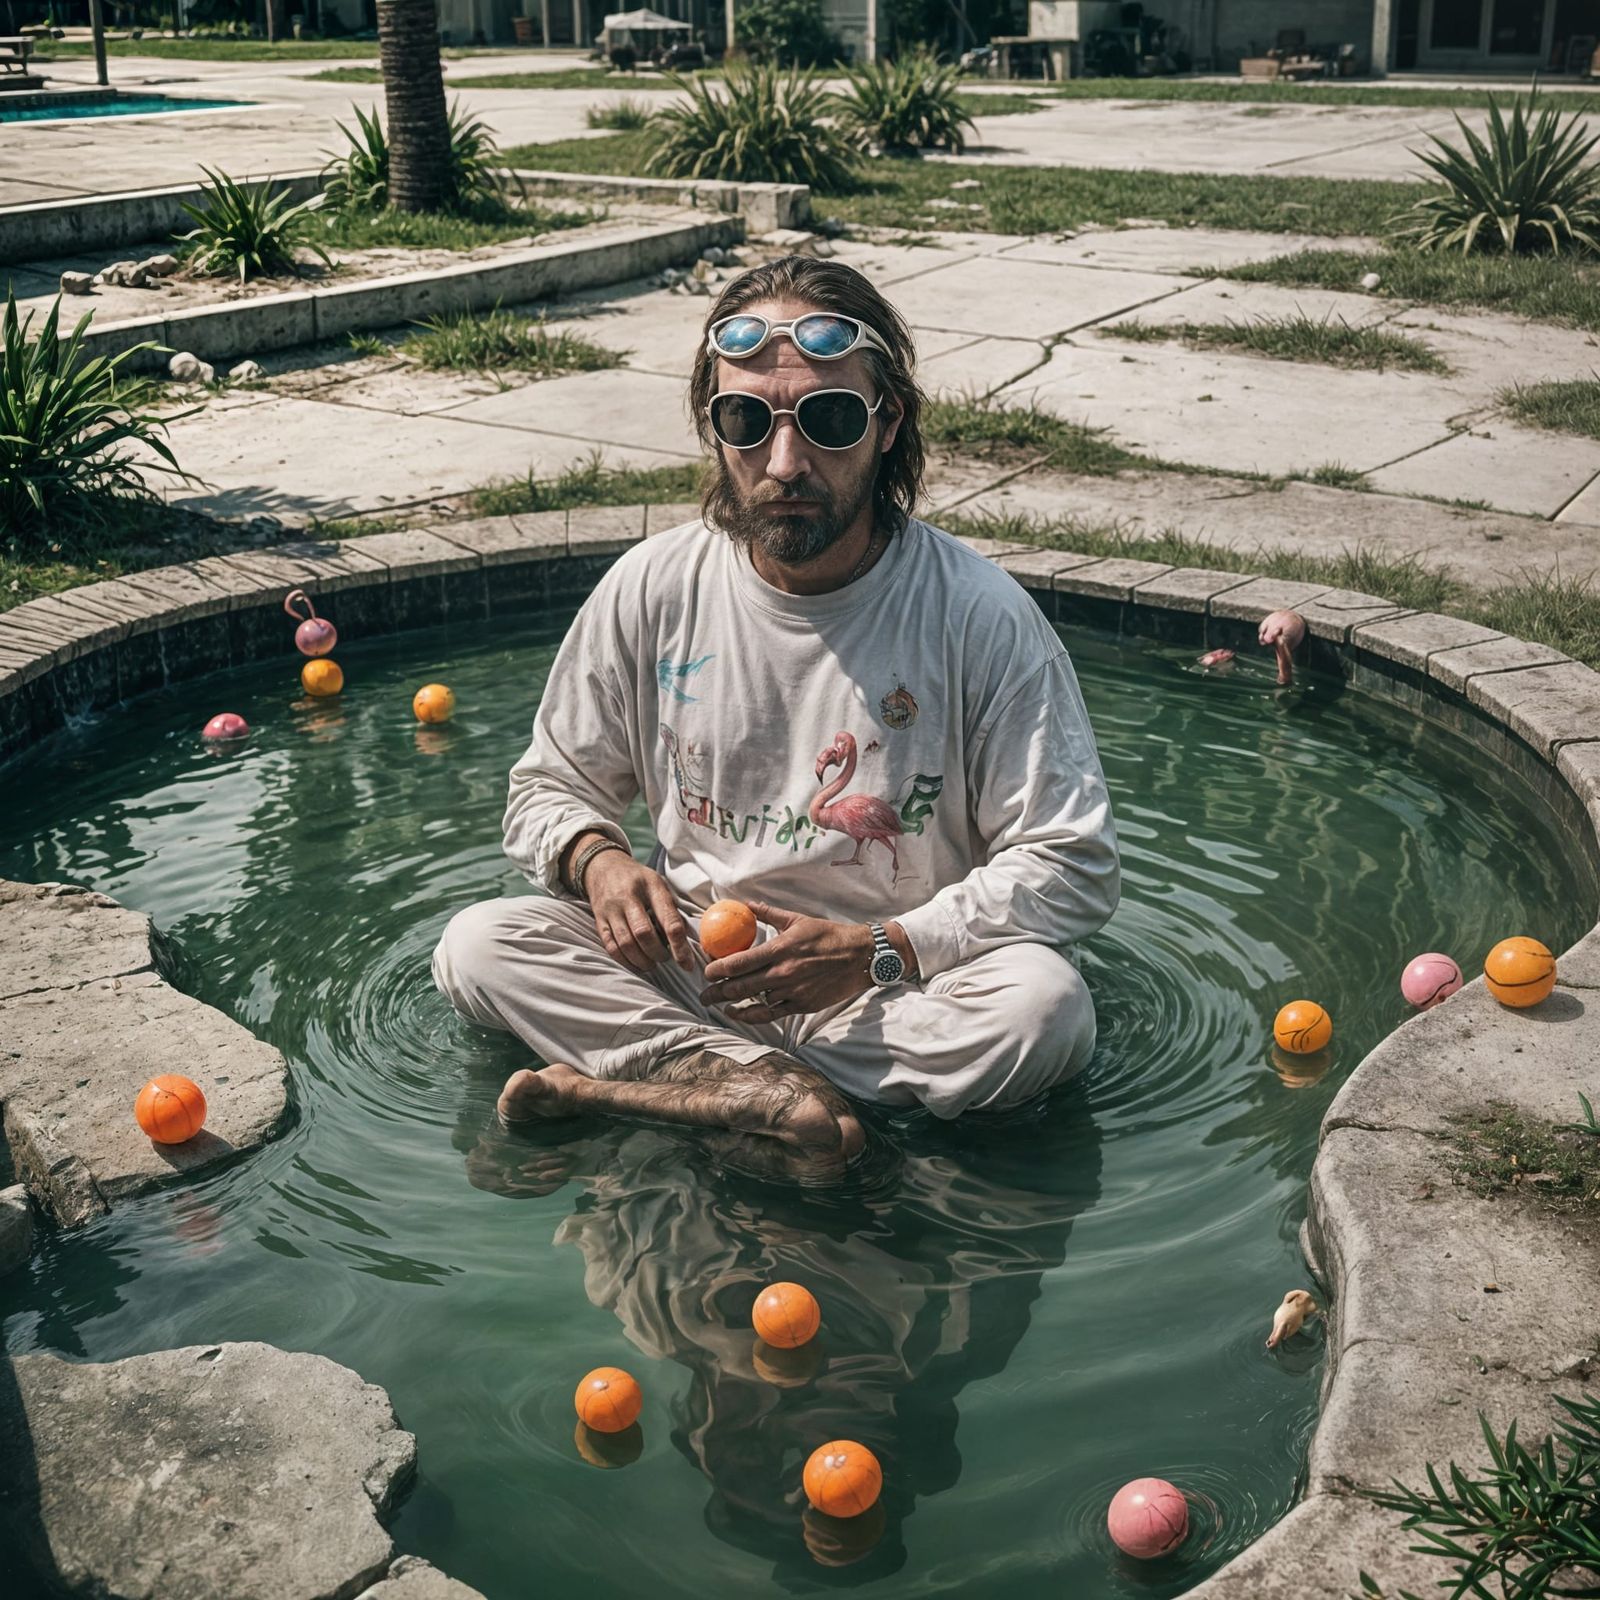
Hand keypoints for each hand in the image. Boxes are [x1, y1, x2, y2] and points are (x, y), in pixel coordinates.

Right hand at [584, 850, 694, 974]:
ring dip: (642, 960)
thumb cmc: (638, 879)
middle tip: (665, 958)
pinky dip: (625, 961)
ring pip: (626, 944)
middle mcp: (628, 897)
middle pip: (644, 934)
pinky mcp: (599, 920)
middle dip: (658, 953)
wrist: (603, 866)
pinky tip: (635, 963)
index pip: (668, 919)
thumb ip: (671, 909)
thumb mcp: (659, 884)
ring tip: (652, 963)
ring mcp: (611, 909)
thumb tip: (686, 940)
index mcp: (651, 886)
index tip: (687, 963)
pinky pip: (611, 947)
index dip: (679, 945)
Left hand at [699, 900, 873, 1022]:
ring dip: (733, 1004)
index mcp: (779, 949)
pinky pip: (771, 1014)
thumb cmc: (828, 935)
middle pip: (739, 987)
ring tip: (718, 1005)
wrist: (860, 956)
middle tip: (702, 995)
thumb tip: (745, 903)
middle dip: (715, 993)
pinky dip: (752, 1016)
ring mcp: (792, 991)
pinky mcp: (801, 1005)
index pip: (738, 963)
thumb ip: (768, 913)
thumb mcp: (797, 919)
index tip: (705, 972)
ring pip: (754, 1002)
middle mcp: (782, 973)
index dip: (716, 970)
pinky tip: (740, 1014)